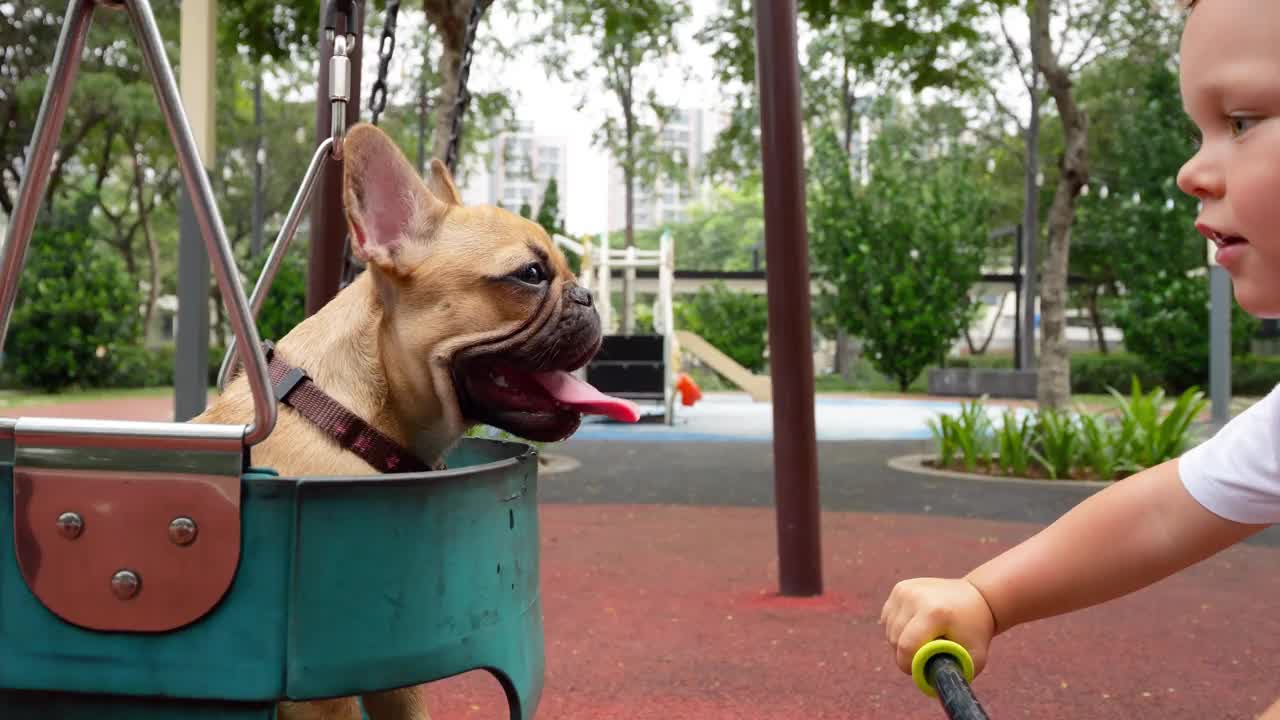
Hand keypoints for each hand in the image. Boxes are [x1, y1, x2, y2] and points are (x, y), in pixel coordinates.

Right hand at [880, 577, 996, 675]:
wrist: (977, 597)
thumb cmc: (975, 632)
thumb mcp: (974, 657)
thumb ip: (952, 674)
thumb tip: (927, 684)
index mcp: (934, 612)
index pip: (906, 646)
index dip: (908, 665)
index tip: (919, 671)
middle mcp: (915, 597)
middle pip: (895, 639)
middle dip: (906, 654)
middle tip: (926, 656)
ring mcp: (905, 589)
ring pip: (889, 630)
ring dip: (901, 641)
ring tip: (924, 639)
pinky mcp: (900, 587)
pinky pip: (888, 618)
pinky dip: (898, 627)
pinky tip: (916, 625)